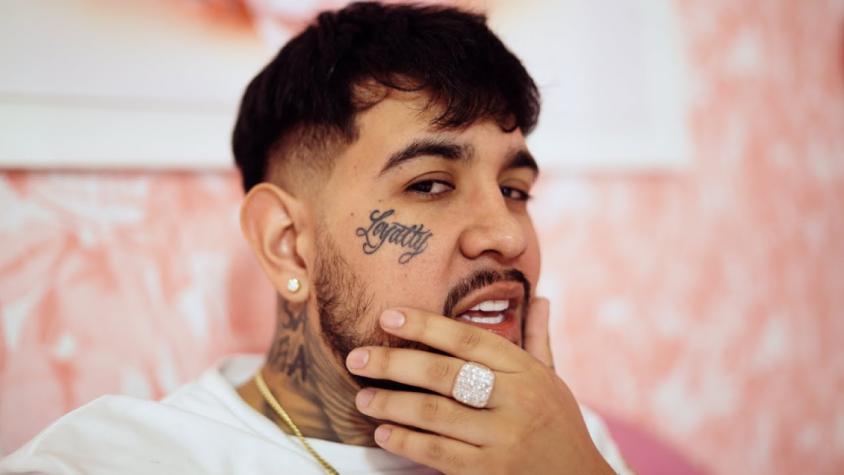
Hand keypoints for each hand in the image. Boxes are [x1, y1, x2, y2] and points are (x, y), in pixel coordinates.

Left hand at [344, 298, 614, 474]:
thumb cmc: (559, 427)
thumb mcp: (553, 381)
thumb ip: (538, 340)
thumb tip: (540, 298)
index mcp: (527, 372)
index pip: (469, 340)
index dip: (425, 325)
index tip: (388, 316)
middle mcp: (517, 401)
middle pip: (445, 374)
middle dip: (395, 363)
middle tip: (357, 357)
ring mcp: (504, 439)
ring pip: (436, 414)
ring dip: (393, 404)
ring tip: (363, 397)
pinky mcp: (490, 472)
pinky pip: (439, 453)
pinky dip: (407, 442)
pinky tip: (383, 433)